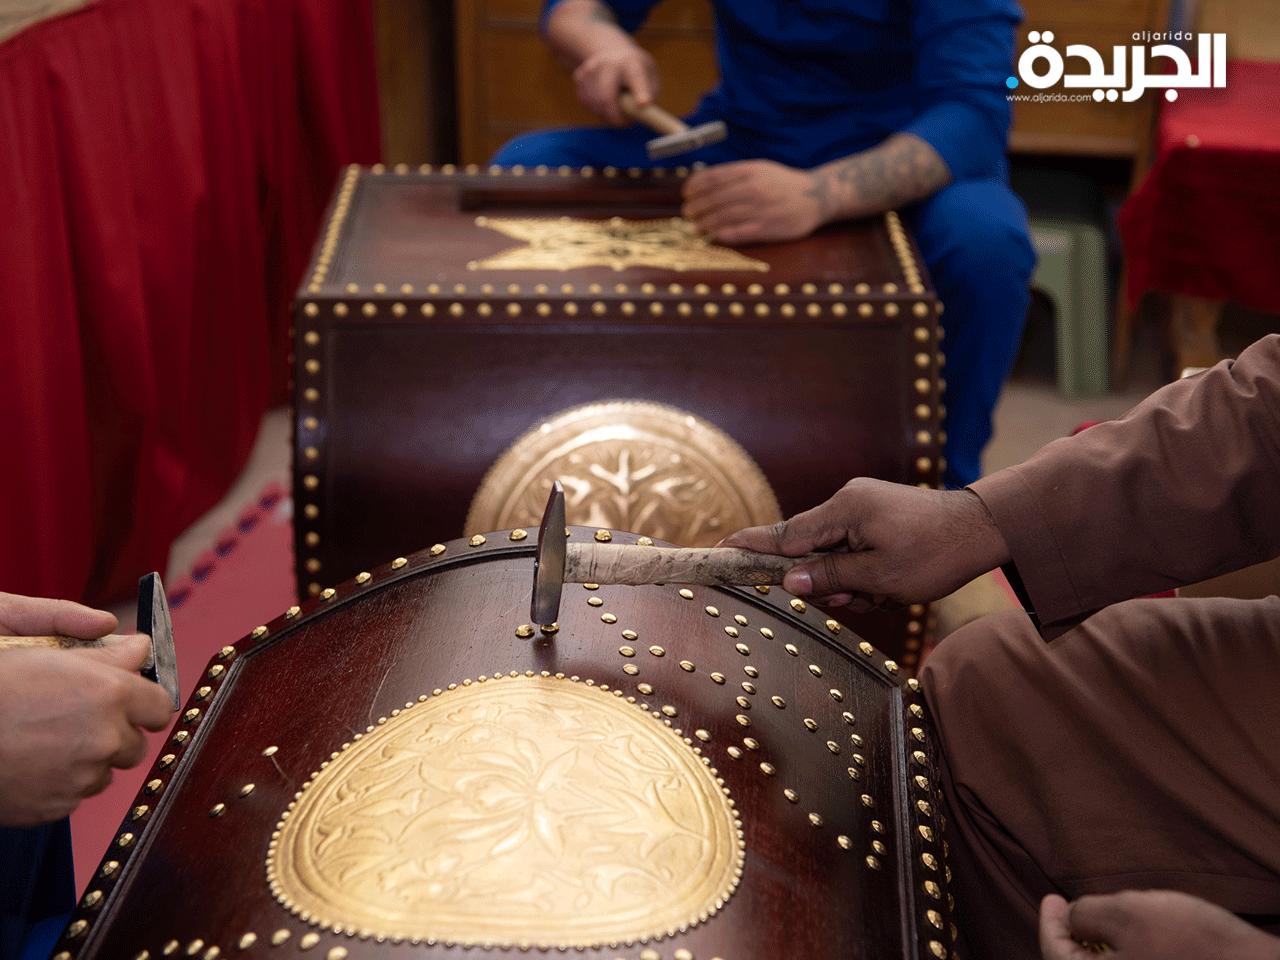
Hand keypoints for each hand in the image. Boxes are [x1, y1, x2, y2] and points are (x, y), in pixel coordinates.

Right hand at [0, 593, 174, 826]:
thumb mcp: (50, 653)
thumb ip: (108, 654)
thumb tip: (141, 650)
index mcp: (111, 694)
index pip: (161, 707)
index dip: (144, 704)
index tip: (129, 702)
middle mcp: (105, 738)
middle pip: (136, 745)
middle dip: (115, 733)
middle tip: (77, 719)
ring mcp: (82, 777)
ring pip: (105, 772)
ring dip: (87, 760)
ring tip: (45, 740)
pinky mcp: (58, 806)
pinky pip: (75, 796)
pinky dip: (60, 783)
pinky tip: (31, 763)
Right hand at [573, 41, 657, 124]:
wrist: (611, 52)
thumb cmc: (637, 72)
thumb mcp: (651, 78)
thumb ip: (650, 96)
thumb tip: (639, 111)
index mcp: (632, 63)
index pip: (636, 78)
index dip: (640, 92)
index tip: (643, 104)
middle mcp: (609, 63)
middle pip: (606, 97)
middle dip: (614, 116)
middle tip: (623, 123)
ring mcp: (592, 68)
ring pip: (595, 104)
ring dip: (606, 114)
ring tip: (616, 105)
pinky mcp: (580, 76)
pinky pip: (586, 102)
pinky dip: (595, 108)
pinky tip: (603, 98)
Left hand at [682, 160, 824, 243]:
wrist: (817, 196)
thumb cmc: (782, 183)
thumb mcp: (760, 169)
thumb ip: (735, 174)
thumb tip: (704, 182)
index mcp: (750, 171)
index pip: (713, 178)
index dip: (695, 187)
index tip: (686, 194)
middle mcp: (754, 188)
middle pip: (714, 199)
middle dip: (696, 207)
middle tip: (687, 213)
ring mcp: (760, 209)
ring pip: (723, 217)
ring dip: (704, 223)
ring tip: (695, 226)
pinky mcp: (767, 228)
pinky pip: (738, 232)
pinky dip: (721, 234)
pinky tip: (713, 235)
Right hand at [719, 479, 1009, 608]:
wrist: (985, 530)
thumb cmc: (935, 553)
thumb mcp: (880, 576)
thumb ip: (829, 577)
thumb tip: (787, 581)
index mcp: (844, 510)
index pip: (784, 533)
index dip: (751, 546)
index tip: (718, 550)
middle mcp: (849, 501)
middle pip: (809, 546)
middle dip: (824, 579)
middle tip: (854, 597)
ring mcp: (864, 506)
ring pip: (833, 552)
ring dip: (850, 580)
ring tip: (884, 591)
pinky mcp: (877, 515)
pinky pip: (853, 548)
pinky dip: (863, 571)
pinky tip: (888, 585)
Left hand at [1040, 891, 1279, 959]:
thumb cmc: (1193, 943)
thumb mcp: (1129, 912)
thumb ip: (1087, 913)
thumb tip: (1073, 917)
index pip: (1056, 954)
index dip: (1050, 922)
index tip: (1052, 896)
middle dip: (1071, 938)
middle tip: (1068, 907)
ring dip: (1098, 949)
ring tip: (1102, 920)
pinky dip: (1124, 959)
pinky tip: (1135, 938)